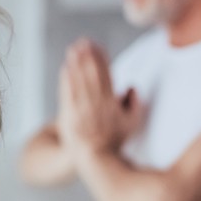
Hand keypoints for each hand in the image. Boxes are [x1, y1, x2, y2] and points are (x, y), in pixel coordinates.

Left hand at [57, 39, 143, 155]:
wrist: (94, 158)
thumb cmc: (113, 140)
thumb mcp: (132, 124)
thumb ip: (135, 104)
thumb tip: (131, 87)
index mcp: (113, 104)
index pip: (107, 75)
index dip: (101, 58)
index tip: (96, 45)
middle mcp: (98, 105)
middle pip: (93, 75)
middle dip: (88, 56)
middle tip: (83, 41)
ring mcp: (82, 111)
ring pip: (80, 81)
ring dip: (77, 63)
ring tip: (74, 49)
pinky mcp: (69, 116)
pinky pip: (68, 94)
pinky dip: (67, 80)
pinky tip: (65, 67)